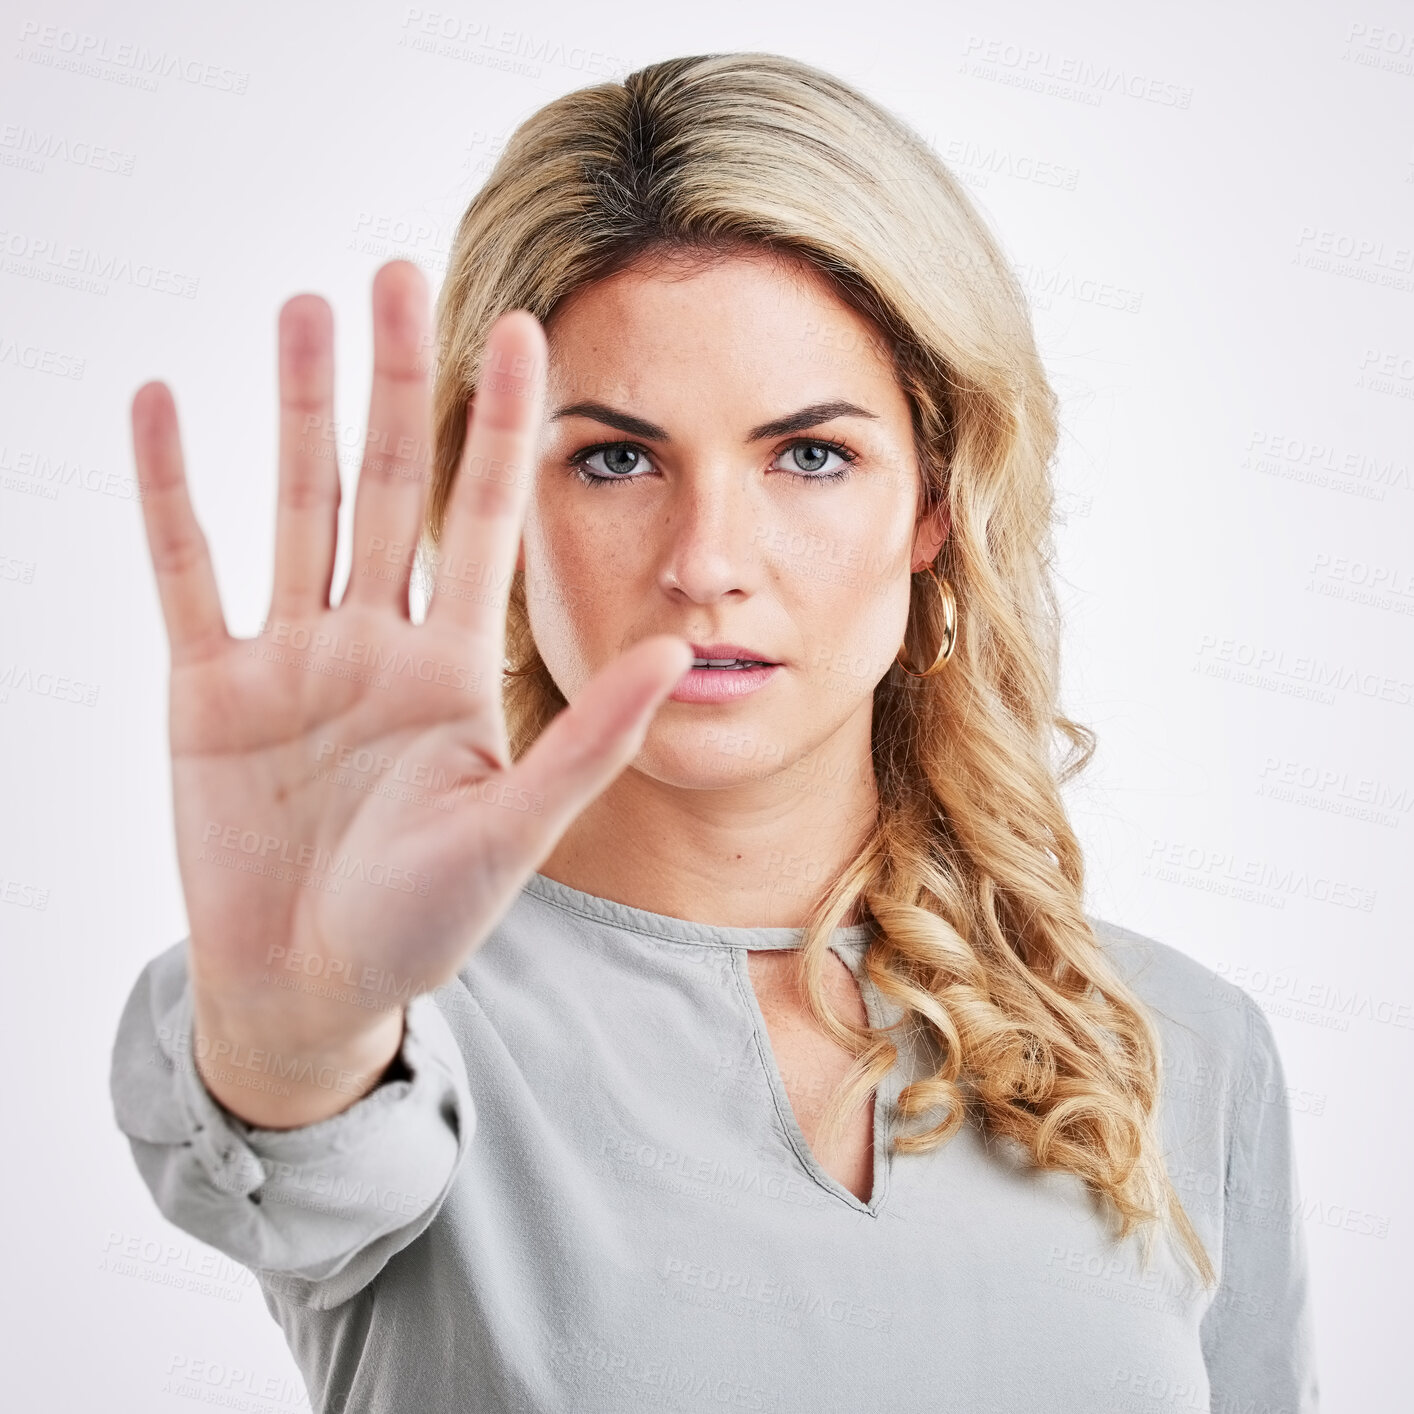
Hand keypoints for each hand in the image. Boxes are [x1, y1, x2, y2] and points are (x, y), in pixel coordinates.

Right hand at [132, 260, 690, 1123]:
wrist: (310, 986)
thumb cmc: (421, 923)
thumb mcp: (513, 830)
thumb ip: (588, 740)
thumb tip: (680, 651)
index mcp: (452, 668)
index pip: (484, 520)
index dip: (503, 426)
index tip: (526, 328)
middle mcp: (375, 643)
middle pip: (390, 486)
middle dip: (397, 383)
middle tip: (397, 272)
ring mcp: (290, 658)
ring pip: (297, 506)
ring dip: (298, 410)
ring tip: (304, 307)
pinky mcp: (209, 689)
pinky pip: (187, 572)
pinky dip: (172, 493)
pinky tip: (163, 407)